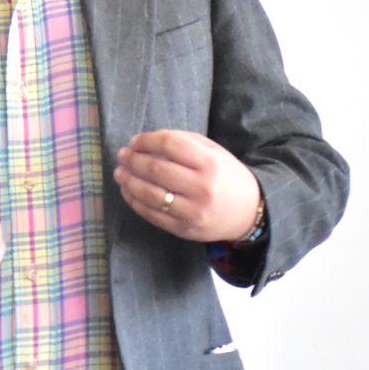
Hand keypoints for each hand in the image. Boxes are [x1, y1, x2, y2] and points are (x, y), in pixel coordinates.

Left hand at [115, 130, 260, 243]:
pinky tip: (128, 191)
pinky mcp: (184, 229)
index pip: (169, 145)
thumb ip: (183, 143)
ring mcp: (192, 211)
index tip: (134, 141)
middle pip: (156, 169)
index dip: (146, 140)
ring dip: (129, 181)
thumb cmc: (226, 176)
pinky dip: (135, 201)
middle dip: (133, 160)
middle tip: (123, 156)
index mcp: (210, 162)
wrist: (248, 212)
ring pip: (150, 194)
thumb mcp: (214, 152)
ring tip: (120, 173)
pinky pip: (152, 215)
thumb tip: (145, 142)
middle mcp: (202, 187)